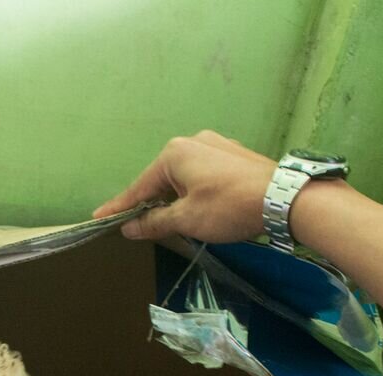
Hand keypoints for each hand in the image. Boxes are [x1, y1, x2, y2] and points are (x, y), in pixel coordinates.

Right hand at [93, 130, 278, 242]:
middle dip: (151, 203)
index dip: (120, 207)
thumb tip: (128, 227)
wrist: (284, 198)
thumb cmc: (228, 207)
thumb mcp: (186, 219)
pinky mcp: (234, 155)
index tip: (98, 218)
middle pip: (162, 180)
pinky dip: (194, 191)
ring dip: (175, 198)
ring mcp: (216, 145)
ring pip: (184, 177)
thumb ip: (153, 222)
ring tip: (171, 220)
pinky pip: (203, 174)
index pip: (139, 188)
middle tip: (137, 225)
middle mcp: (192, 142)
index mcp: (174, 154)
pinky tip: (199, 206)